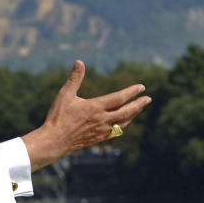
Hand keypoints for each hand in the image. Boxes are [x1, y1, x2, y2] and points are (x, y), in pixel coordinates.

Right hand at [22, 60, 150, 170]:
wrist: (55, 141)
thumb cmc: (58, 117)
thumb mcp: (65, 95)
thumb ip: (74, 78)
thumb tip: (79, 62)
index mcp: (95, 107)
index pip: (119, 98)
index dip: (132, 92)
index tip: (141, 87)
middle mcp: (102, 119)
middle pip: (127, 111)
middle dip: (139, 104)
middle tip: (148, 99)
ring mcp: (102, 130)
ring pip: (123, 122)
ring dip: (133, 114)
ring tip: (139, 107)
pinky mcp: (99, 138)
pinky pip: (117, 130)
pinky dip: (124, 124)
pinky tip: (125, 121)